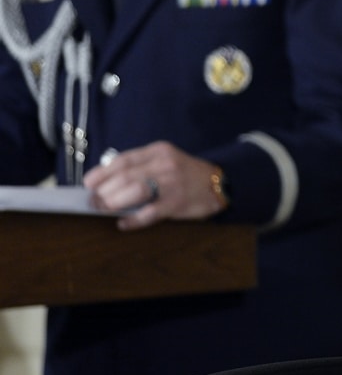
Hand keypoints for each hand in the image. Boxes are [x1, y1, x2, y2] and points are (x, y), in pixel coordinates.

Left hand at [83, 142, 227, 229]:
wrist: (219, 183)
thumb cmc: (185, 174)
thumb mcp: (165, 160)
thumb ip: (141, 166)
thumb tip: (106, 182)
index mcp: (158, 151)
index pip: (123, 160)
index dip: (102, 173)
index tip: (88, 184)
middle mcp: (164, 164)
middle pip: (126, 176)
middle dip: (104, 191)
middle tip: (93, 202)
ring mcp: (172, 183)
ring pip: (136, 191)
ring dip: (115, 202)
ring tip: (104, 210)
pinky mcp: (178, 202)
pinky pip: (150, 212)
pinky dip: (133, 219)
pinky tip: (124, 223)